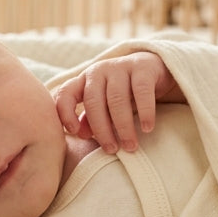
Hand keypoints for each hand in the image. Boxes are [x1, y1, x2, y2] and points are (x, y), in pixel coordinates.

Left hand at [52, 52, 183, 152]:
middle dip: (101, 129)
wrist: (152, 68)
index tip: (74, 133)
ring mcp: (120, 67)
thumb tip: (81, 134)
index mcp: (84, 80)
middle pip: (94, 101)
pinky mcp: (142, 67)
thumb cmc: (123, 92)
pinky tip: (147, 128)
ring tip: (130, 145)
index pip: (66, 93)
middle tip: (111, 149)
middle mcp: (99, 71)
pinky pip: (142, 91)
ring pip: (117, 99)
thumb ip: (90, 119)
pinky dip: (145, 112)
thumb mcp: (105, 105)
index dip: (66, 112)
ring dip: (123, 126)